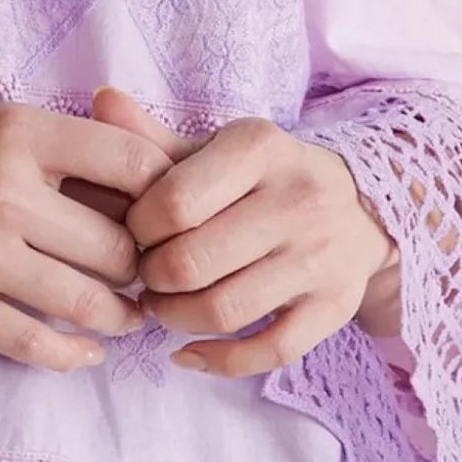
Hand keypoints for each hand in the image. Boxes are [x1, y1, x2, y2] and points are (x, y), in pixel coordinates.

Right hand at [0, 100, 178, 372]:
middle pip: (121, 246)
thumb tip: (145, 182)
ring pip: (90, 302)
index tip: (166, 220)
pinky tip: (86, 350)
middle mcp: (4, 190)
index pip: (135, 166)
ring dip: (120, 317)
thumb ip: (57, 146)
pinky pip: (37, 344)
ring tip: (126, 316)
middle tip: (150, 280)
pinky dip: (74, 354)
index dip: (166, 199)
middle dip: (144, 270)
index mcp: (18, 132)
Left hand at [89, 87, 399, 376]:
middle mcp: (298, 200)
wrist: (362, 210)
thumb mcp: (216, 149)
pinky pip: (269, 351)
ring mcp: (321, 257)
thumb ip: (154, 137)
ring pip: (224, 310)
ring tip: (161, 304)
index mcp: (261, 148)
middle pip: (191, 262)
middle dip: (150, 276)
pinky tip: (188, 351)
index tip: (134, 230)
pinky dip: (218, 360)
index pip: (174, 201)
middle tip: (143, 272)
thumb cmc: (265, 179)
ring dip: (174, 318)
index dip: (137, 226)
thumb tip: (100, 100)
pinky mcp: (336, 307)